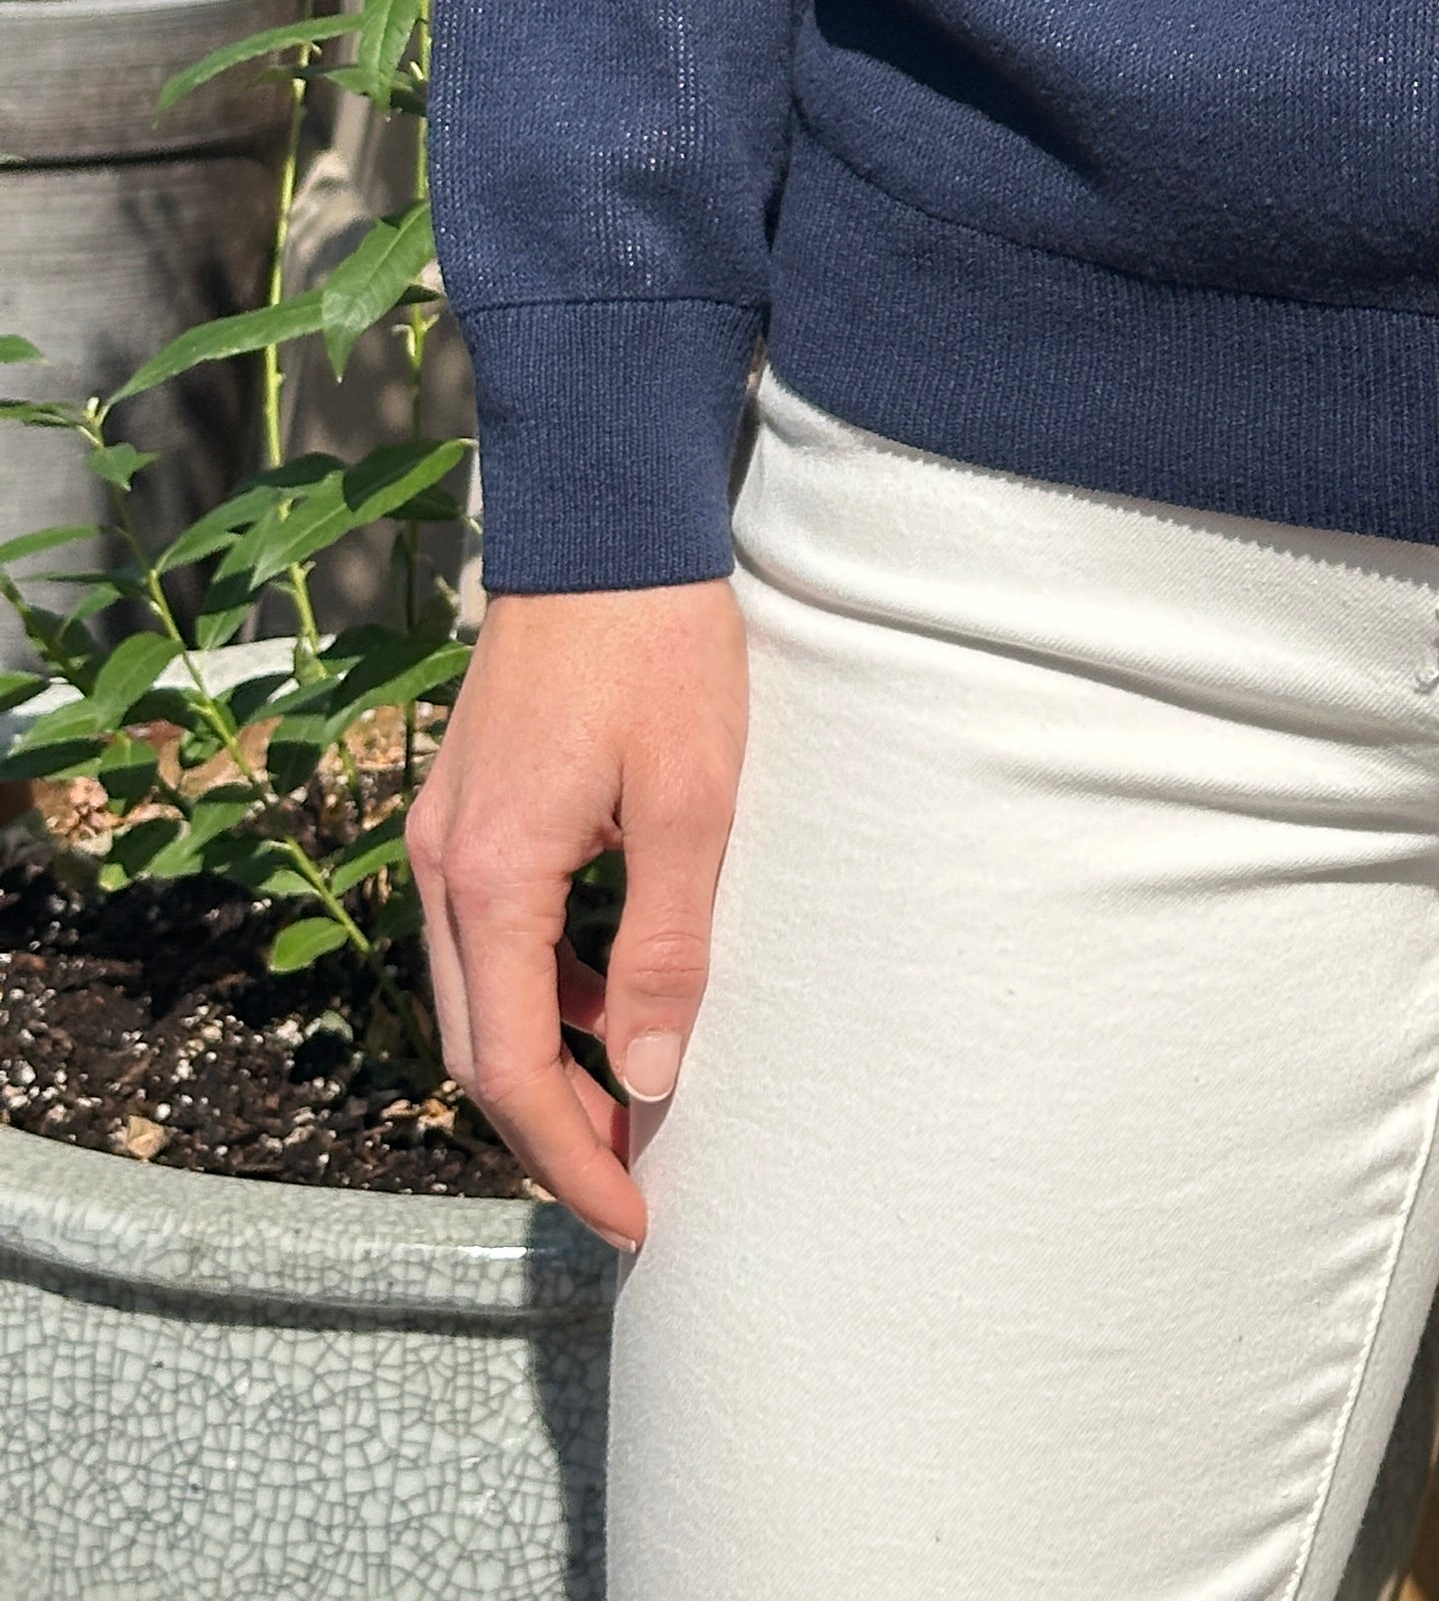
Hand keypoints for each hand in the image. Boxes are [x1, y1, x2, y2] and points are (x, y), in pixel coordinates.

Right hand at [407, 580, 745, 1251]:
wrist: (604, 527)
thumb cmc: (658, 651)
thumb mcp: (690, 802)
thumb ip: (665, 943)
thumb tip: (655, 1077)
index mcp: (490, 879)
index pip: (513, 1072)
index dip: (571, 1159)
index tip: (633, 1218)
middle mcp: (442, 868)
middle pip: (480, 1050)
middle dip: (553, 1133)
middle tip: (635, 1187)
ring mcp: (444, 835)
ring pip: (481, 996)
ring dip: (550, 1062)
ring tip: (641, 1099)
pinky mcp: (467, 808)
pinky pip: (491, 935)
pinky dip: (545, 988)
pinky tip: (617, 991)